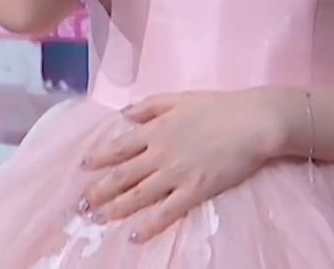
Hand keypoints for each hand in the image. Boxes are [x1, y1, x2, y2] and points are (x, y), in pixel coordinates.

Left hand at [78, 88, 293, 240]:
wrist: (252, 122)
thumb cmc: (217, 107)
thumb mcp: (177, 98)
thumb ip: (148, 106)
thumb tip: (123, 115)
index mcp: (154, 130)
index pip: (118, 148)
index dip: (98, 159)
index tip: (81, 167)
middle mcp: (159, 153)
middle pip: (123, 175)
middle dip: (100, 190)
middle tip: (81, 204)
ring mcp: (176, 173)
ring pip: (139, 195)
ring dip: (116, 208)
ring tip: (98, 219)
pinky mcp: (195, 190)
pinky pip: (167, 211)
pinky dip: (150, 225)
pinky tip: (135, 235)